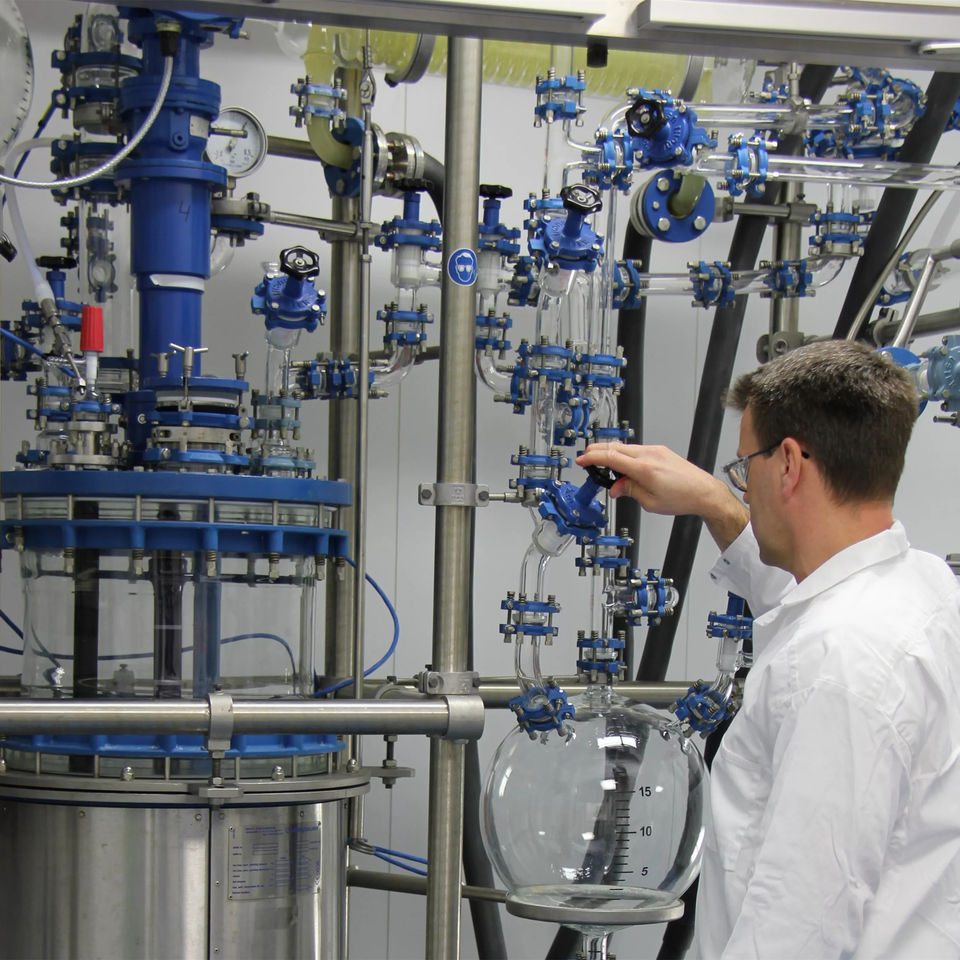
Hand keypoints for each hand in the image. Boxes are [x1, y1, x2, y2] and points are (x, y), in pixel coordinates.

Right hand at [576, 442, 748, 549]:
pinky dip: (625, 456)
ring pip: (625, 448)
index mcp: (644, 469)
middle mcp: (649, 455)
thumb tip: (615, 488)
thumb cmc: (682, 498)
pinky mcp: (660, 451)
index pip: (611, 458)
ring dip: (611, 455)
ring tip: (605, 468)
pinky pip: (636, 450)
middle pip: (615, 448)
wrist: (704, 491)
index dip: (592, 458)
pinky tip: (623, 467)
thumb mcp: (650, 502)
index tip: (582, 460)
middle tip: (586, 458)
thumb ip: (629, 491)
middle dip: (597, 452)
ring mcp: (655, 450)